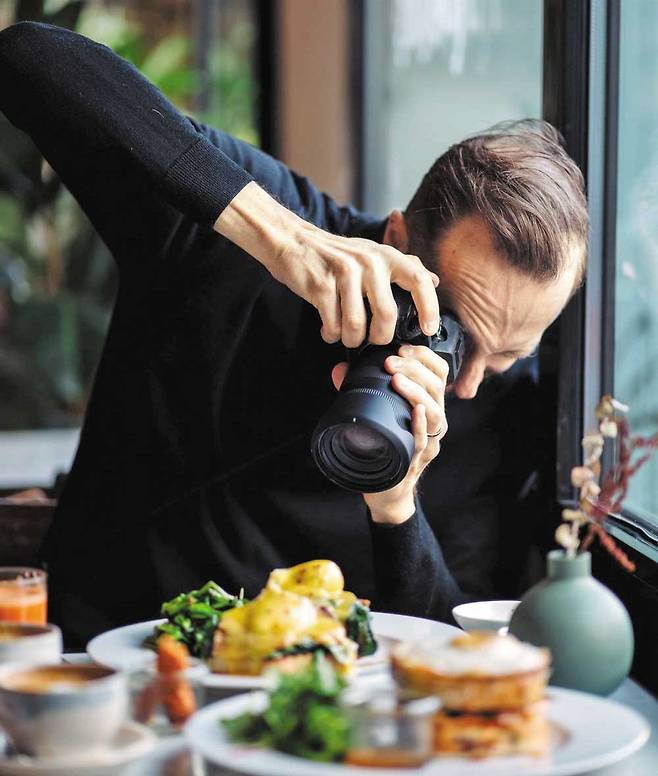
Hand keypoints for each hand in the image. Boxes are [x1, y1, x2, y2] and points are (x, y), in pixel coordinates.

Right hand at [215, 182, 439, 347]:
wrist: (293, 241)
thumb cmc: (336, 254)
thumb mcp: (373, 253)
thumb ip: (403, 266)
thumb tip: (434, 280)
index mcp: (386, 255)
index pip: (418, 280)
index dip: (429, 308)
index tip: (428, 329)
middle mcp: (369, 262)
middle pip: (386, 315)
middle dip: (380, 337)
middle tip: (373, 340)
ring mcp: (344, 273)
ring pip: (357, 326)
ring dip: (351, 339)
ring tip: (345, 335)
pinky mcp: (321, 286)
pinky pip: (333, 325)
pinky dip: (331, 334)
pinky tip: (328, 330)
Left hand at [332, 344, 448, 524]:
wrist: (384, 488)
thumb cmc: (382, 446)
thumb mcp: (372, 413)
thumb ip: (358, 390)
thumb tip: (339, 370)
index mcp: (427, 403)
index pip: (438, 372)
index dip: (424, 356)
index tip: (402, 348)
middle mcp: (434, 420)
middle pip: (437, 387)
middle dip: (415, 368)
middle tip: (391, 361)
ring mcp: (428, 440)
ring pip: (435, 412)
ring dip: (417, 392)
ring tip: (397, 380)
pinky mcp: (417, 459)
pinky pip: (423, 441)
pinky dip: (421, 425)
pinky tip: (416, 412)